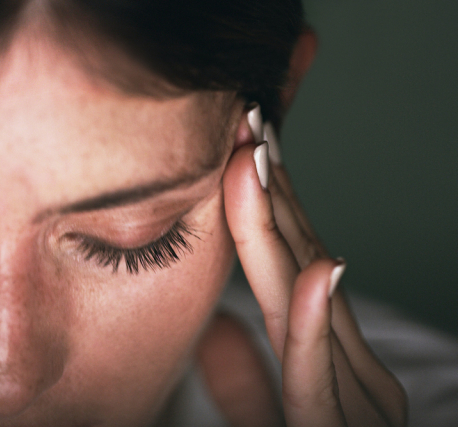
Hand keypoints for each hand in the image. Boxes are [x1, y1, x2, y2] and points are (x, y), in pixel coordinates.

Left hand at [224, 140, 407, 425]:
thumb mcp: (274, 424)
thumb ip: (244, 384)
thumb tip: (215, 330)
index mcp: (334, 373)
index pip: (297, 278)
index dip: (272, 210)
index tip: (247, 147)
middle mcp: (354, 381)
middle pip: (306, 272)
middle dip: (274, 196)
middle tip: (249, 124)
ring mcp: (357, 409)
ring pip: (311, 309)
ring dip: (286, 233)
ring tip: (258, 163)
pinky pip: (315, 379)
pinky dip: (314, 323)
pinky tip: (317, 271)